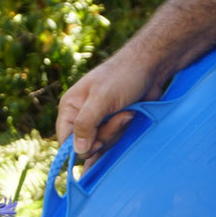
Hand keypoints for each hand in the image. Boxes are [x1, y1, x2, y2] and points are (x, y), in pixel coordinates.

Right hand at [55, 53, 162, 168]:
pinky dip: (119, 137)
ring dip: (118, 131)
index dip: (80, 147)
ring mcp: (99, 122)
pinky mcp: (114, 125)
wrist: (150, 66)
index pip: (65, 140)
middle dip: (105, 135)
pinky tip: (113, 145)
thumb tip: (77, 151)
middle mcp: (81, 117)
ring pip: (102, 145)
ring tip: (128, 111)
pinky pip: (113, 142)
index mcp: (70, 108)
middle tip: (121, 117)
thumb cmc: (123, 76)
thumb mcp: (102, 98)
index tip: (98, 142)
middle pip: (86, 146)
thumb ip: (86, 124)